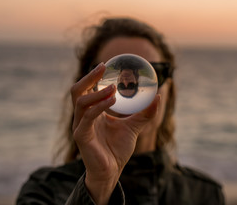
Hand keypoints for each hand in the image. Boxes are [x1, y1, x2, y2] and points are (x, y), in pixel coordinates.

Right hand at [71, 62, 159, 204]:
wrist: (112, 171)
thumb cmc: (118, 149)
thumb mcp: (134, 127)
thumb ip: (145, 113)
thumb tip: (159, 95)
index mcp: (92, 112)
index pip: (87, 89)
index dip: (93, 76)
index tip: (105, 65)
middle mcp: (83, 116)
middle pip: (77, 91)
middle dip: (89, 77)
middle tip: (103, 67)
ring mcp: (80, 126)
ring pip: (81, 102)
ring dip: (97, 93)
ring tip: (113, 88)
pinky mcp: (81, 136)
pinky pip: (87, 117)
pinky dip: (99, 106)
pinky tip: (112, 100)